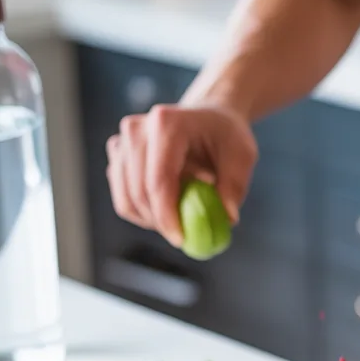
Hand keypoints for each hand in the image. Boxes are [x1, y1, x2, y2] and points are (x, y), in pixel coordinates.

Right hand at [106, 104, 257, 247]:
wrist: (207, 120)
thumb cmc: (225, 137)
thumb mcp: (242, 156)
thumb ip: (234, 185)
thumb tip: (227, 217)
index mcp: (167, 123)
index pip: (158, 179)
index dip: (167, 215)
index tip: (182, 240)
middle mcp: (137, 129)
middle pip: (139, 192)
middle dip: (161, 222)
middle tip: (186, 236)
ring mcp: (122, 141)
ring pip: (127, 199)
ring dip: (152, 220)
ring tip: (182, 213)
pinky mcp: (117, 156)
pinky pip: (124, 199)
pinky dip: (144, 214)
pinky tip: (168, 206)